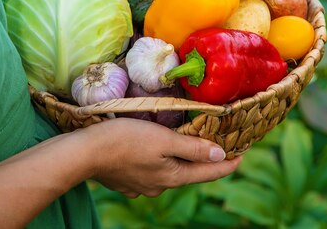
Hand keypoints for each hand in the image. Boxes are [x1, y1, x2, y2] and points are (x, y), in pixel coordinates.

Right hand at [80, 117, 241, 197]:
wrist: (84, 152)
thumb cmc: (126, 140)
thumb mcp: (164, 140)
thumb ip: (194, 148)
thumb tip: (220, 155)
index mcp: (174, 177)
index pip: (210, 172)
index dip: (228, 163)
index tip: (243, 154)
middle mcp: (160, 186)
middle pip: (190, 172)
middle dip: (204, 158)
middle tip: (218, 143)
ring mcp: (142, 186)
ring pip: (169, 170)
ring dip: (180, 158)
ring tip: (187, 142)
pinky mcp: (127, 180)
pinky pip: (151, 170)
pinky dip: (160, 159)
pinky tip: (155, 149)